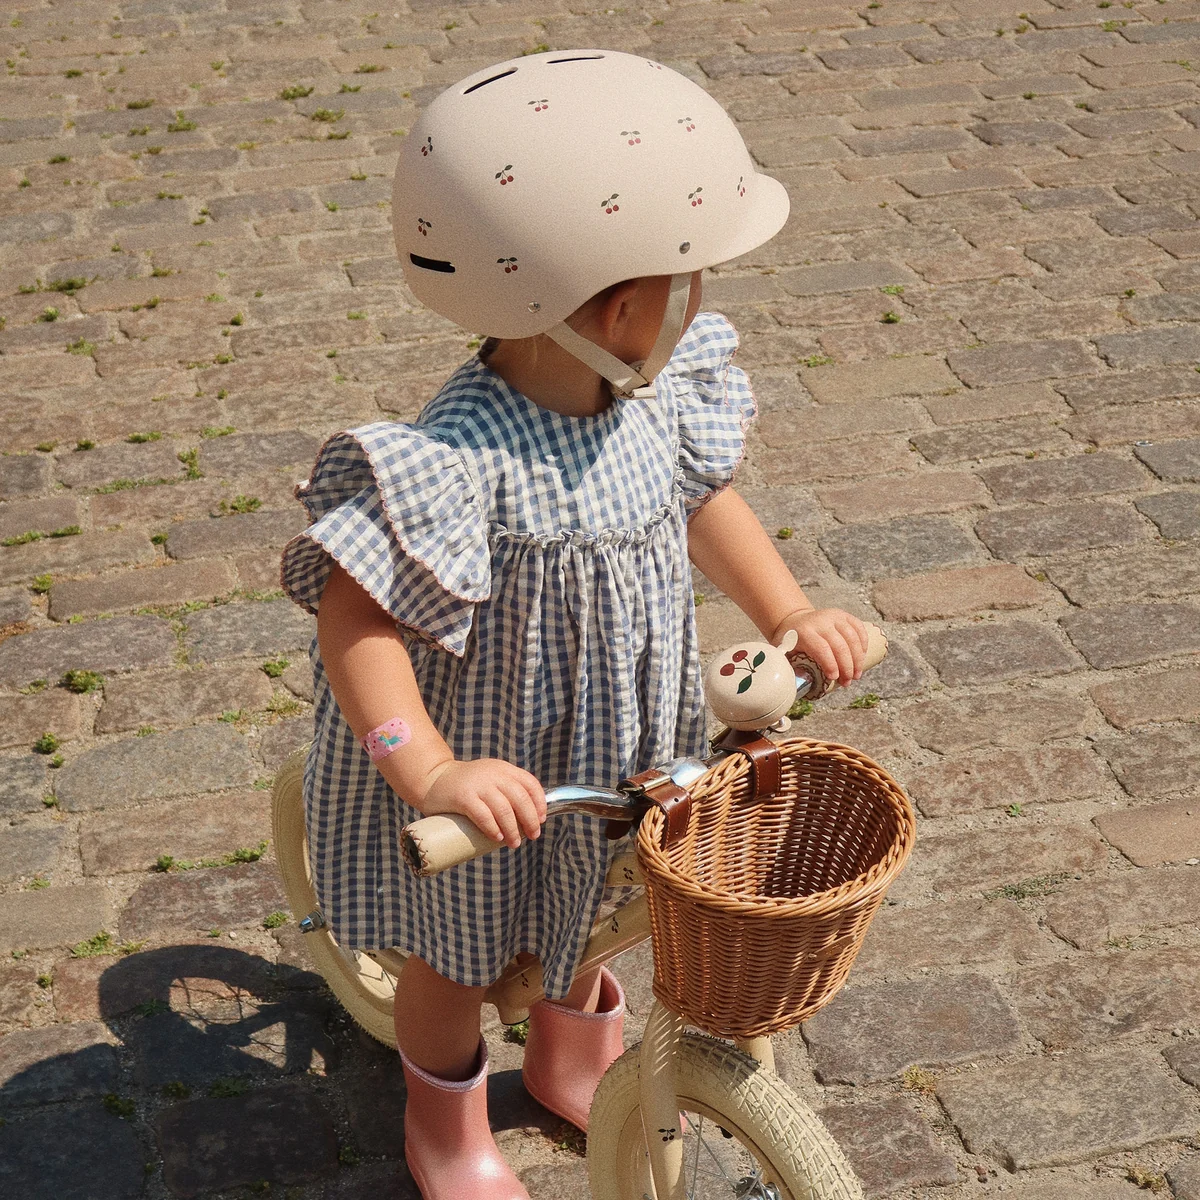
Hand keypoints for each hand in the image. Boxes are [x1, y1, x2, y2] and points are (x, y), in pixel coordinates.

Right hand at [418, 759, 546, 848]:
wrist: (433, 779)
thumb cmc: (466, 786)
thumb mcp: (490, 779)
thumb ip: (506, 791)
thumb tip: (528, 820)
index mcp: (503, 769)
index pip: (530, 783)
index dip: (539, 803)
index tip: (541, 819)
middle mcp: (493, 774)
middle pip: (520, 798)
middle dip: (530, 820)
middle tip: (533, 836)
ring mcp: (478, 785)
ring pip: (504, 809)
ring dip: (513, 829)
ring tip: (514, 843)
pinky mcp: (463, 797)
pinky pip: (483, 815)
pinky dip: (493, 828)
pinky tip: (497, 837)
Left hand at [783, 608, 868, 686]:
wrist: (795, 620)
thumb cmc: (791, 640)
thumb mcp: (784, 652)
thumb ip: (791, 668)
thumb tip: (799, 686)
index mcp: (805, 631)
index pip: (821, 648)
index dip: (830, 665)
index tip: (834, 678)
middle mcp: (821, 621)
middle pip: (840, 645)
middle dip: (847, 667)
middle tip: (847, 682)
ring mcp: (834, 616)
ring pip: (853, 638)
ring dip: (858, 659)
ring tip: (856, 675)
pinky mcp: (844, 615)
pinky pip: (859, 628)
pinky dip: (863, 644)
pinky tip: (862, 658)